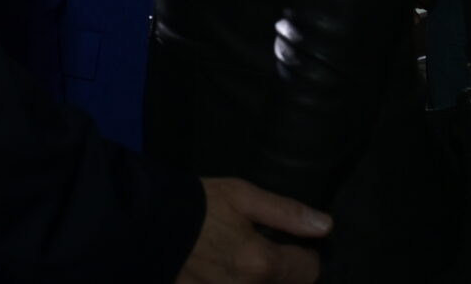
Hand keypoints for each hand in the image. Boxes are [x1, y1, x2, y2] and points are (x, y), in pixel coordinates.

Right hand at [176, 178, 328, 283]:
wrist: (145, 226)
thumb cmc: (196, 206)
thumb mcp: (241, 195)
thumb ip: (285, 213)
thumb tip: (325, 226)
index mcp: (263, 264)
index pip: (309, 271)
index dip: (304, 254)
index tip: (291, 243)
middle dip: (283, 273)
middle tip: (264, 251)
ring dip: (260, 280)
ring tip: (243, 261)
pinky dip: (236, 283)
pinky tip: (225, 271)